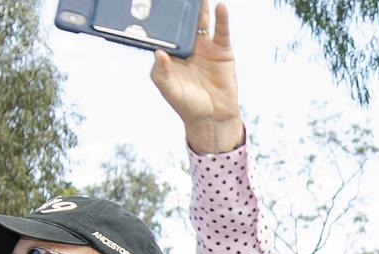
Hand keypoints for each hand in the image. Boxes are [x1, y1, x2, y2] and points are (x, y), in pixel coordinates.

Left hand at [149, 0, 242, 152]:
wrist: (213, 118)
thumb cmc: (188, 106)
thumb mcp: (170, 90)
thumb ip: (161, 73)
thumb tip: (158, 53)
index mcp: (172, 53)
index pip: (166, 31)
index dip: (161, 18)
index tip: (156, 4)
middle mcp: (188, 46)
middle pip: (183, 21)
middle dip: (180, 6)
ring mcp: (205, 47)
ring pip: (201, 21)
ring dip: (200, 6)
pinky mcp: (222, 50)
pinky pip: (221, 31)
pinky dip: (221, 19)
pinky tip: (220, 7)